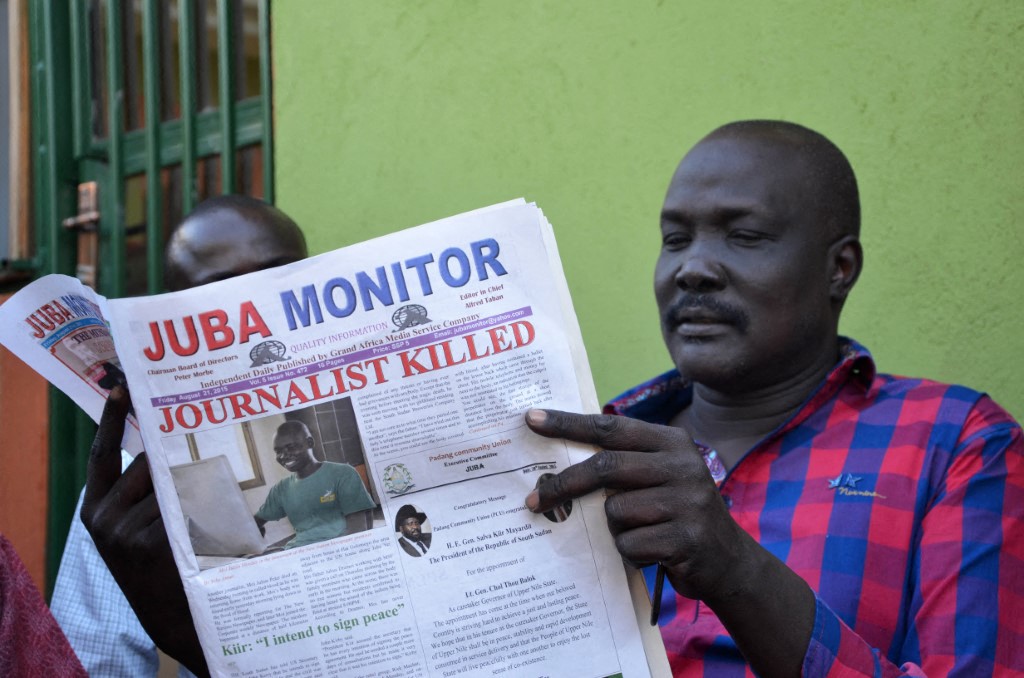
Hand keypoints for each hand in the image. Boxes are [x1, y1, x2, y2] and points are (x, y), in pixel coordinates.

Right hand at [80, 386, 209, 676]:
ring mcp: (124, 531)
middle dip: (176, 460)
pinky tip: (214, 525)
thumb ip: (140, 493)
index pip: (103, 453)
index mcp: (94, 509)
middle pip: (147, 464)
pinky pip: (185, 507)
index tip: (121, 386)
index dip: (112, 418)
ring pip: (170, 484)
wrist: (172, 615)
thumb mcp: (134, 527)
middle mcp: (102, 517)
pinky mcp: (149, 542)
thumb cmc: (159, 564)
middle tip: (203, 447)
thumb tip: (166, 448)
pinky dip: (204, 510)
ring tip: (213, 508)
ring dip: (198, 489)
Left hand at [523, 408, 745, 600]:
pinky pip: (630, 544)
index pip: (610, 426)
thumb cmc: (678, 515)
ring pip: (615, 511)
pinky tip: (651, 554)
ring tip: (637, 534)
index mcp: (672, 442)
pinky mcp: (686, 538)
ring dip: (612, 530)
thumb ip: (623, 463)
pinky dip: (630, 553)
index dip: (568, 423)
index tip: (531, 419)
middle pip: (606, 466)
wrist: (729, 562)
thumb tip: (559, 459)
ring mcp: (688, 501)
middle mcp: (683, 465)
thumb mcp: (660, 477)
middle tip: (533, 500)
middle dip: (564, 484)